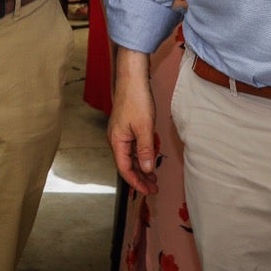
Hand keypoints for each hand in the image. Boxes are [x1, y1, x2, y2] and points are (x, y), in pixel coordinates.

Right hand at [108, 49, 158, 193]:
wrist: (132, 79)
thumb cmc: (136, 100)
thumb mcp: (144, 127)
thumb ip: (146, 150)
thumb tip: (147, 169)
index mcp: (117, 141)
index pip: (125, 169)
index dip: (137, 182)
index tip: (148, 191)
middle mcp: (116, 139)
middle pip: (127, 165)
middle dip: (140, 178)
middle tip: (154, 188)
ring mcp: (120, 134)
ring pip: (130, 157)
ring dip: (141, 168)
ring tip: (154, 178)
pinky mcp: (126, 127)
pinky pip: (132, 148)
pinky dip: (141, 157)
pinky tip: (150, 159)